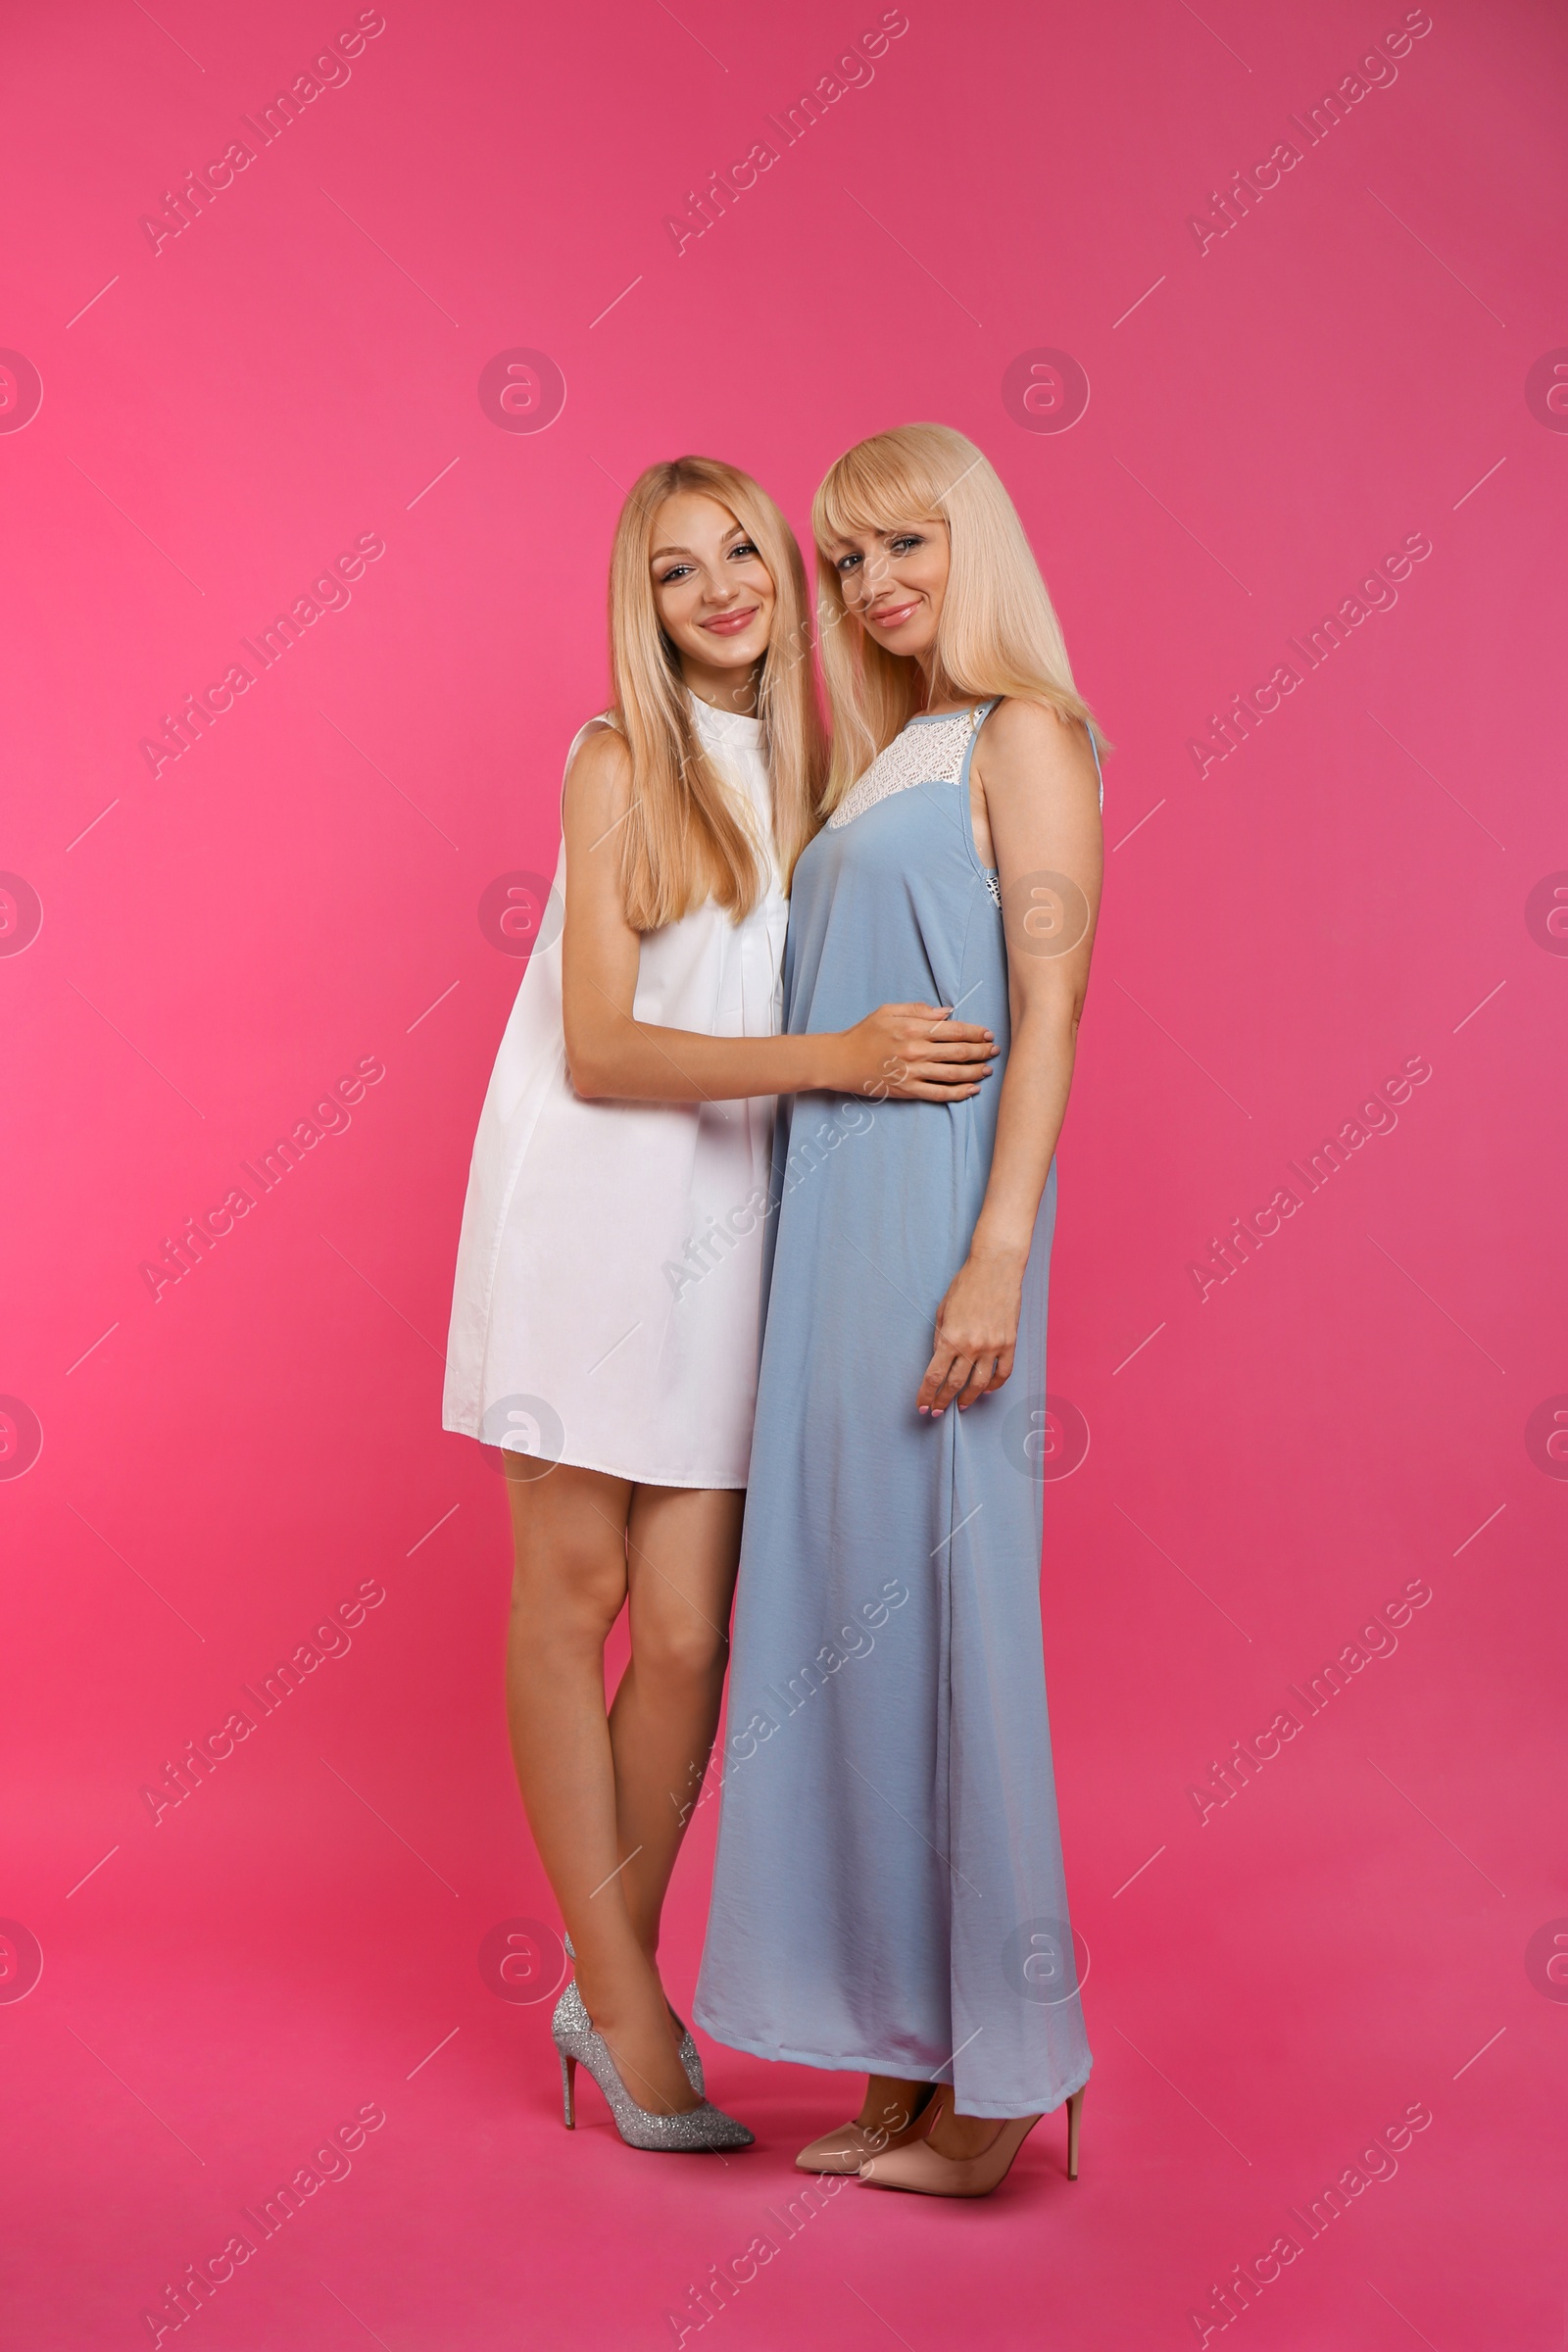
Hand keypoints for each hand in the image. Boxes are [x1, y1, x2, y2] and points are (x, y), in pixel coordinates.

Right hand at [832, 1003, 996, 1102]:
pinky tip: (972, 1090)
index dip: (975, 1032)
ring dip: (975, 1072)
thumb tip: (947, 1012)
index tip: (988, 1034)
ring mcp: (912, 1073)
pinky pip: (939, 1094)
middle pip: (958, 1052)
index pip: (954, 1030)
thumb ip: (919, 1010)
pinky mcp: (907, 1091)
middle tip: (994, 1050)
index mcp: (912, 1029)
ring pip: (953, 1074)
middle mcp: (916, 1051)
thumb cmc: (864, 1033)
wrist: (840, 1061)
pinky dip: (959, 1093)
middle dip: (981, 1051)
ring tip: (988, 1069)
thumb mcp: (887, 1011)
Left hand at [917, 1250, 1024, 1413]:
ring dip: (968, 1398)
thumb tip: (940, 1361)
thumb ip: (940, 1338)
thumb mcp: (943, 1311)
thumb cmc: (965, 1285)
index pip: (934, 1376)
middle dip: (943, 1401)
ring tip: (962, 1405)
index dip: (926, 1395)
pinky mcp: (1009, 1343)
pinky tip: (986, 1390)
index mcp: (950, 1338)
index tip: (922, 1407)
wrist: (995, 1269)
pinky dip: (994, 1385)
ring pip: (979, 1384)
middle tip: (937, 1411)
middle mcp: (971, 1346)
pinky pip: (1003, 1373)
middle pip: (955, 1385)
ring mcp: (993, 1346)